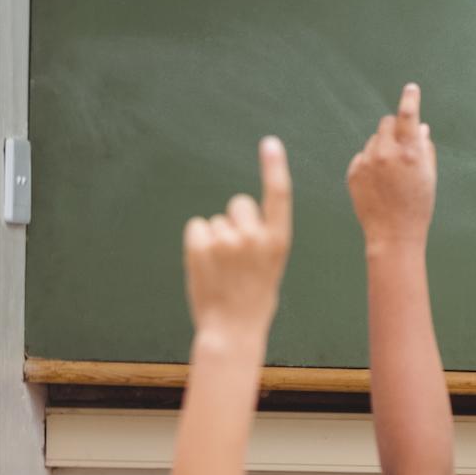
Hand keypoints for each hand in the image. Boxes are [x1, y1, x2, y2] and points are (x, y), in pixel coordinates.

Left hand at [183, 136, 291, 340]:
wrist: (232, 331)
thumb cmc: (253, 300)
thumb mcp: (269, 267)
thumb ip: (260, 238)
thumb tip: (236, 216)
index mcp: (278, 242)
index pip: (278, 196)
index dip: (274, 167)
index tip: (270, 143)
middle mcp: (254, 236)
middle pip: (239, 203)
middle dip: (235, 220)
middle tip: (236, 255)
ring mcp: (226, 240)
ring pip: (216, 221)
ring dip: (215, 239)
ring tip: (221, 270)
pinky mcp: (200, 244)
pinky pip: (197, 227)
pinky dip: (198, 243)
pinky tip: (206, 266)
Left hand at [347, 83, 435, 248]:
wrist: (392, 234)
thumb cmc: (417, 206)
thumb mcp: (428, 176)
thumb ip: (425, 148)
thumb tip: (421, 127)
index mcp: (410, 153)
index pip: (408, 115)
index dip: (410, 99)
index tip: (411, 88)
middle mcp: (386, 153)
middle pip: (386, 122)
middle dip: (394, 129)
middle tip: (402, 147)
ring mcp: (367, 162)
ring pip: (374, 140)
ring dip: (382, 148)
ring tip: (390, 174)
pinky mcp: (354, 171)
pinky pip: (362, 156)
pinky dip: (370, 163)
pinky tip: (378, 184)